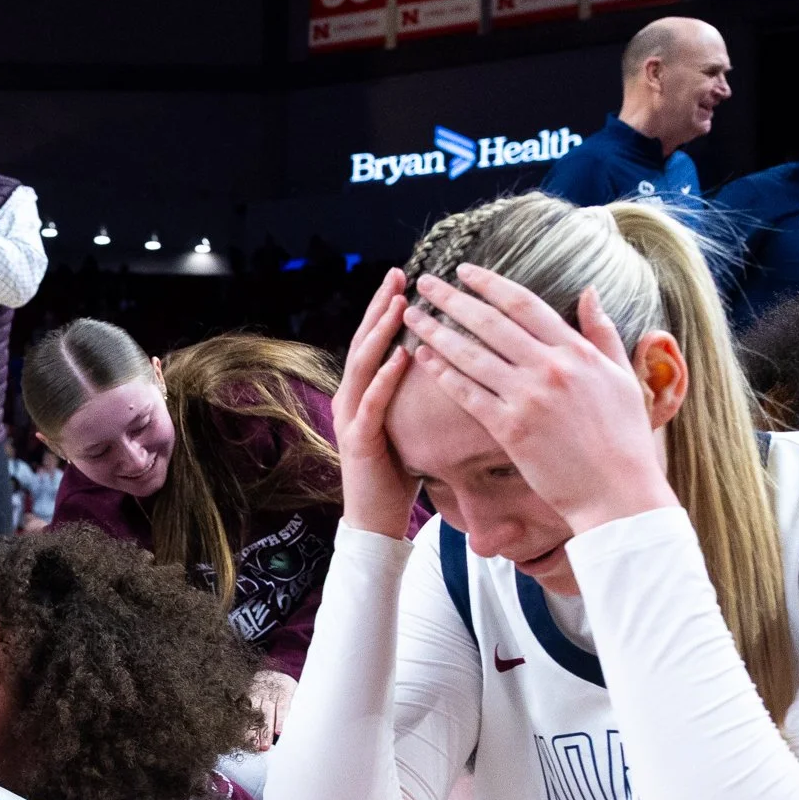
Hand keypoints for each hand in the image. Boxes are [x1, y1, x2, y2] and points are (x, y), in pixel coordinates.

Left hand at [247, 669, 297, 751]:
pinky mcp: (284, 694)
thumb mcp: (253, 689)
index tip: (245, 744)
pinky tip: (279, 732)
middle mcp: (259, 697)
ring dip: (267, 732)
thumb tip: (245, 726)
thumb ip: (249, 705)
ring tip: (266, 746)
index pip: (246, 716)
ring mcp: (272, 696)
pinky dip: (280, 720)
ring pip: (268, 716)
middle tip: (256, 749)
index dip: (246, 730)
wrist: (280, 665)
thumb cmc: (266, 681)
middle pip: (256, 719)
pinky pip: (282, 709)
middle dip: (256, 736)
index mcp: (250, 696)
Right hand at [332, 268, 428, 538]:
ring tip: (398, 304)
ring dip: (380, 332)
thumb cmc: (397, 477)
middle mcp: (350, 400)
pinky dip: (384, 379)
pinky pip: (371, 404)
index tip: (405, 280)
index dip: (386, 309)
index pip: (374, 341)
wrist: (375, 523)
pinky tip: (400, 357)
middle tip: (398, 275)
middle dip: (380, 308)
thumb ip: (416, 397)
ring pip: (362, 365)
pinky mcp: (358, 442)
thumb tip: (448, 368)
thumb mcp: (409, 427)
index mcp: (364, 394)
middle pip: (363, 343)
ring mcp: (350, 419)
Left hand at [407, 266, 679, 534]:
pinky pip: (467, 394)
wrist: (618, 492)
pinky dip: (442, 373)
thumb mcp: (622, 376)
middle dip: (452, 299)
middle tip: (426, 283)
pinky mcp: (510, 430)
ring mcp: (528, 399)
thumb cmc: (624, 437)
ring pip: (471, 355)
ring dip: (436, 332)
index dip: (490, 284)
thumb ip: (602, 332)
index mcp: (577, 351)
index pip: (524, 304)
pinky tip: (422, 357)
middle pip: (490, 323)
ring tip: (411, 315)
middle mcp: (550, 368)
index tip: (465, 271)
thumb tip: (589, 292)